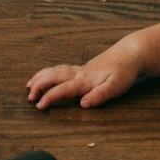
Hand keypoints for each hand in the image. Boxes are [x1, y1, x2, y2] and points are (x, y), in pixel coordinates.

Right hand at [26, 44, 141, 109]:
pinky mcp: (83, 68)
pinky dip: (49, 72)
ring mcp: (80, 69)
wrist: (131, 53)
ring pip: (55, 70)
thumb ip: (99, 95)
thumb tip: (83, 103)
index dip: (49, 97)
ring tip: (29, 84)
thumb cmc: (124, 71)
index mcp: (85, 80)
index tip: (39, 106)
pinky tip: (47, 75)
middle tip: (29, 96)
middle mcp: (79, 73)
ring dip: (41, 76)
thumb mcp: (116, 86)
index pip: (62, 89)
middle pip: (53, 77)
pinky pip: (60, 69)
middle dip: (39, 85)